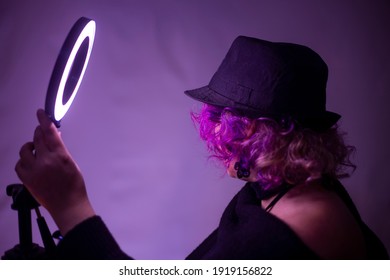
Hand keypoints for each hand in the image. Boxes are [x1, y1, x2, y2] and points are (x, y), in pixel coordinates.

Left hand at [15, 109, 94, 234]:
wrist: (68, 205)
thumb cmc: (73, 187)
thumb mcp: (72, 164)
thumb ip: (61, 150)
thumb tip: (55, 137)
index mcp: (60, 156)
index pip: (50, 133)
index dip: (44, 120)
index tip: (40, 113)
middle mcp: (46, 161)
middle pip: (37, 139)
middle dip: (38, 132)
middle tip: (39, 131)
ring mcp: (35, 170)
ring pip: (25, 150)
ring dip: (30, 147)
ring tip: (34, 150)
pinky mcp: (27, 179)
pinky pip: (19, 164)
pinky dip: (23, 161)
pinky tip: (29, 163)